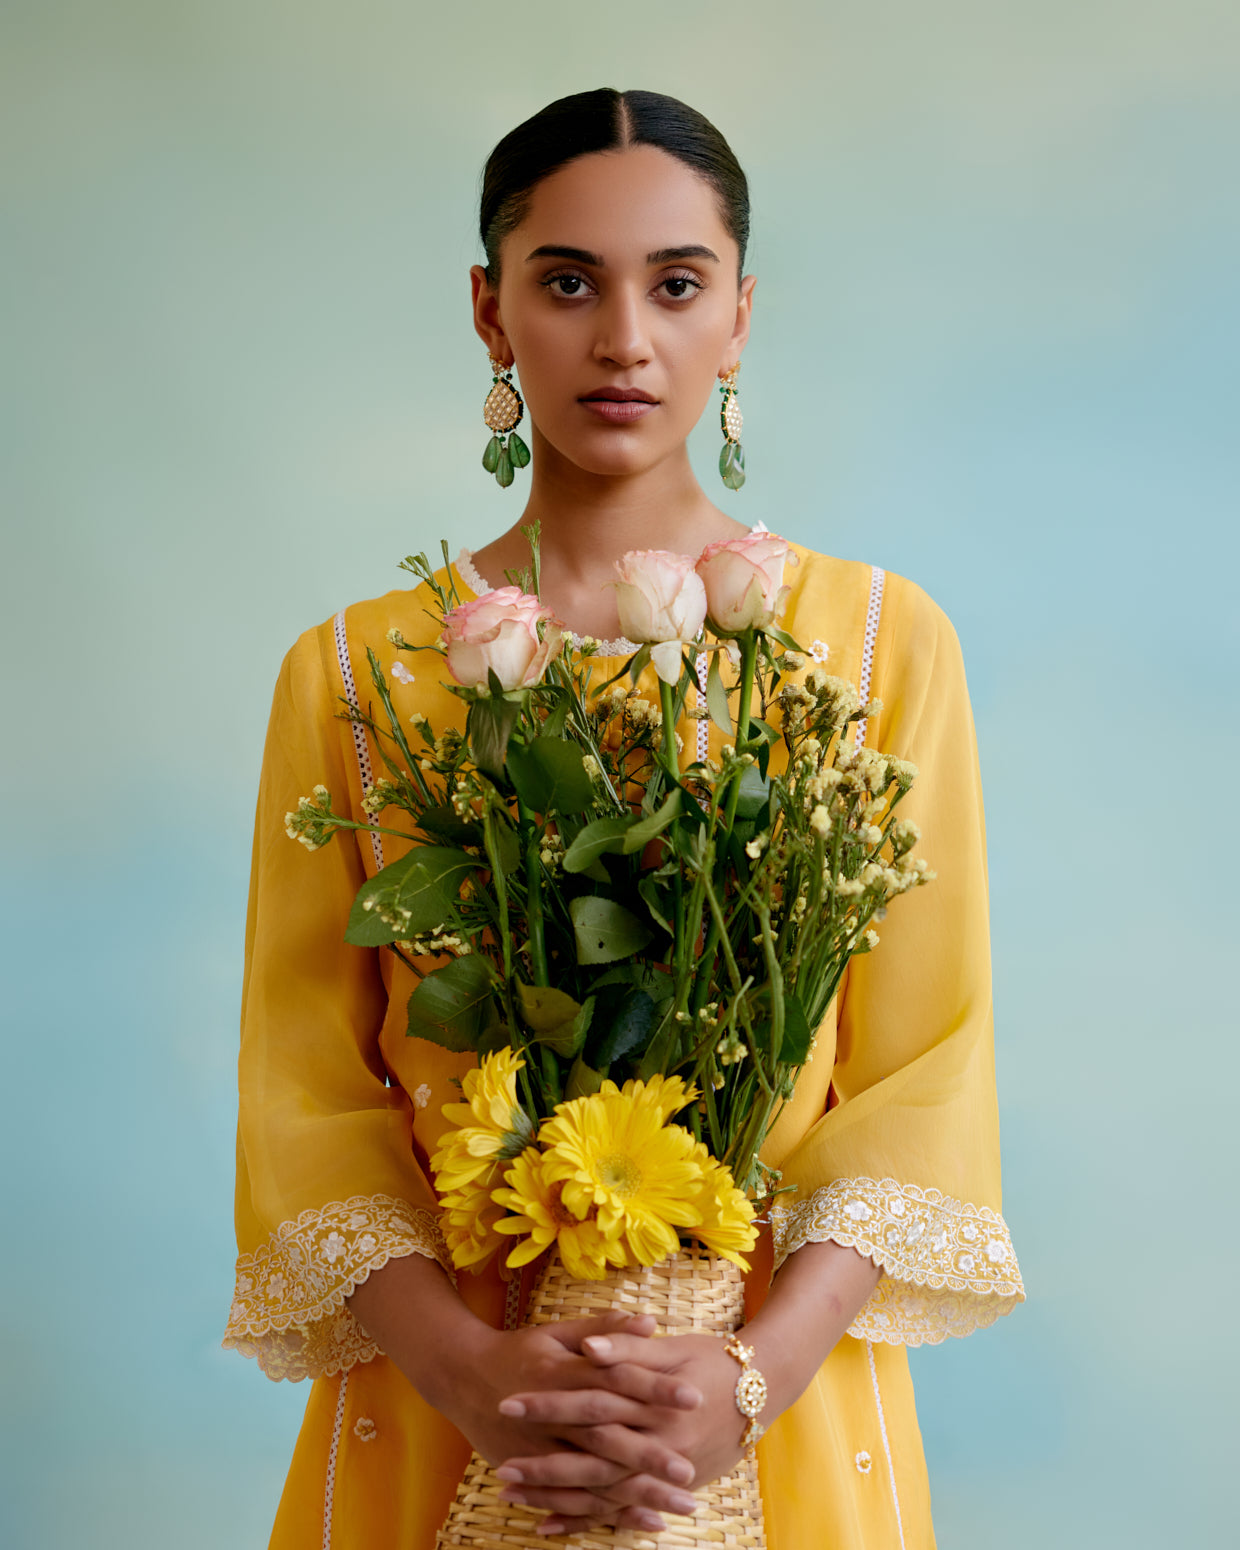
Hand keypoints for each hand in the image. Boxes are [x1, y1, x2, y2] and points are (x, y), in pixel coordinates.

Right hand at [345, 1254, 702, 1533]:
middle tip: (689, 1471)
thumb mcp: (559, 1331)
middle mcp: (552, 1416)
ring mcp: (539, 1450)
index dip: (654, 1387)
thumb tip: (650, 1322)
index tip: (693, 1395)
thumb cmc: (520, 1350)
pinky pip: (572, 1501)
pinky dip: (607, 1515)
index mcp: (562, 1372)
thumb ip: (604, 1329)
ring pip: (594, 1478)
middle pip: (606, 1438)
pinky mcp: (530, 1473)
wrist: (462, 1377)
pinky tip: (643, 1523)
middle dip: (649, 1457)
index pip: (616, 1379)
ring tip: (680, 1506)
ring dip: (637, 1495)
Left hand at [493, 1240, 883, 1536]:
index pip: (589, 1403)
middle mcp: (659, 1442)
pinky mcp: (670, 1485)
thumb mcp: (671, 1347)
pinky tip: (549, 1527)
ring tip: (513, 1497)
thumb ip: (627, 1346)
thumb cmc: (712, 1358)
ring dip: (556, 1496)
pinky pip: (622, 1509)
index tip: (508, 1404)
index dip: (549, 1405)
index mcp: (653, 1402)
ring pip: (602, 1490)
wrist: (762, 1385)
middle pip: (591, 1456)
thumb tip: (588, 1347)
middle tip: (500, 1469)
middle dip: (544, 1464)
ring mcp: (665, 1470)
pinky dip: (586, 1520)